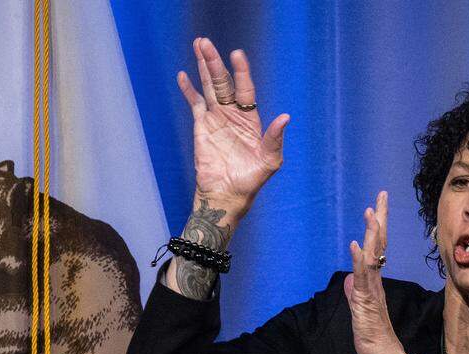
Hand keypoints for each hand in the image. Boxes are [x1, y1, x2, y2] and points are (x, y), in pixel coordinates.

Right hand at [177, 38, 289, 218]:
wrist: (227, 195)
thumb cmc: (251, 181)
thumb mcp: (269, 161)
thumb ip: (274, 139)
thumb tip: (285, 117)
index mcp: (250, 120)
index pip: (245, 90)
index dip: (241, 72)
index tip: (237, 55)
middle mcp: (232, 115)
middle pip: (223, 83)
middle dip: (214, 63)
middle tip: (205, 42)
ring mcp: (216, 120)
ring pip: (208, 88)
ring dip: (202, 68)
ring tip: (198, 46)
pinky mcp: (201, 128)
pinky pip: (194, 104)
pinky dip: (188, 90)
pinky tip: (183, 76)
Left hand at [344, 191, 407, 353]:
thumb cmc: (376, 345)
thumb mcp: (360, 317)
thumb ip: (355, 297)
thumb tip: (348, 280)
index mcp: (374, 286)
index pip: (376, 251)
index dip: (376, 229)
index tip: (377, 206)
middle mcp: (376, 285)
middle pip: (378, 246)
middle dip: (379, 219)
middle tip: (381, 195)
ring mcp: (373, 294)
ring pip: (373, 258)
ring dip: (371, 234)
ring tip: (370, 212)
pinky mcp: (367, 305)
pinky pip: (364, 279)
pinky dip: (359, 261)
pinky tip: (356, 246)